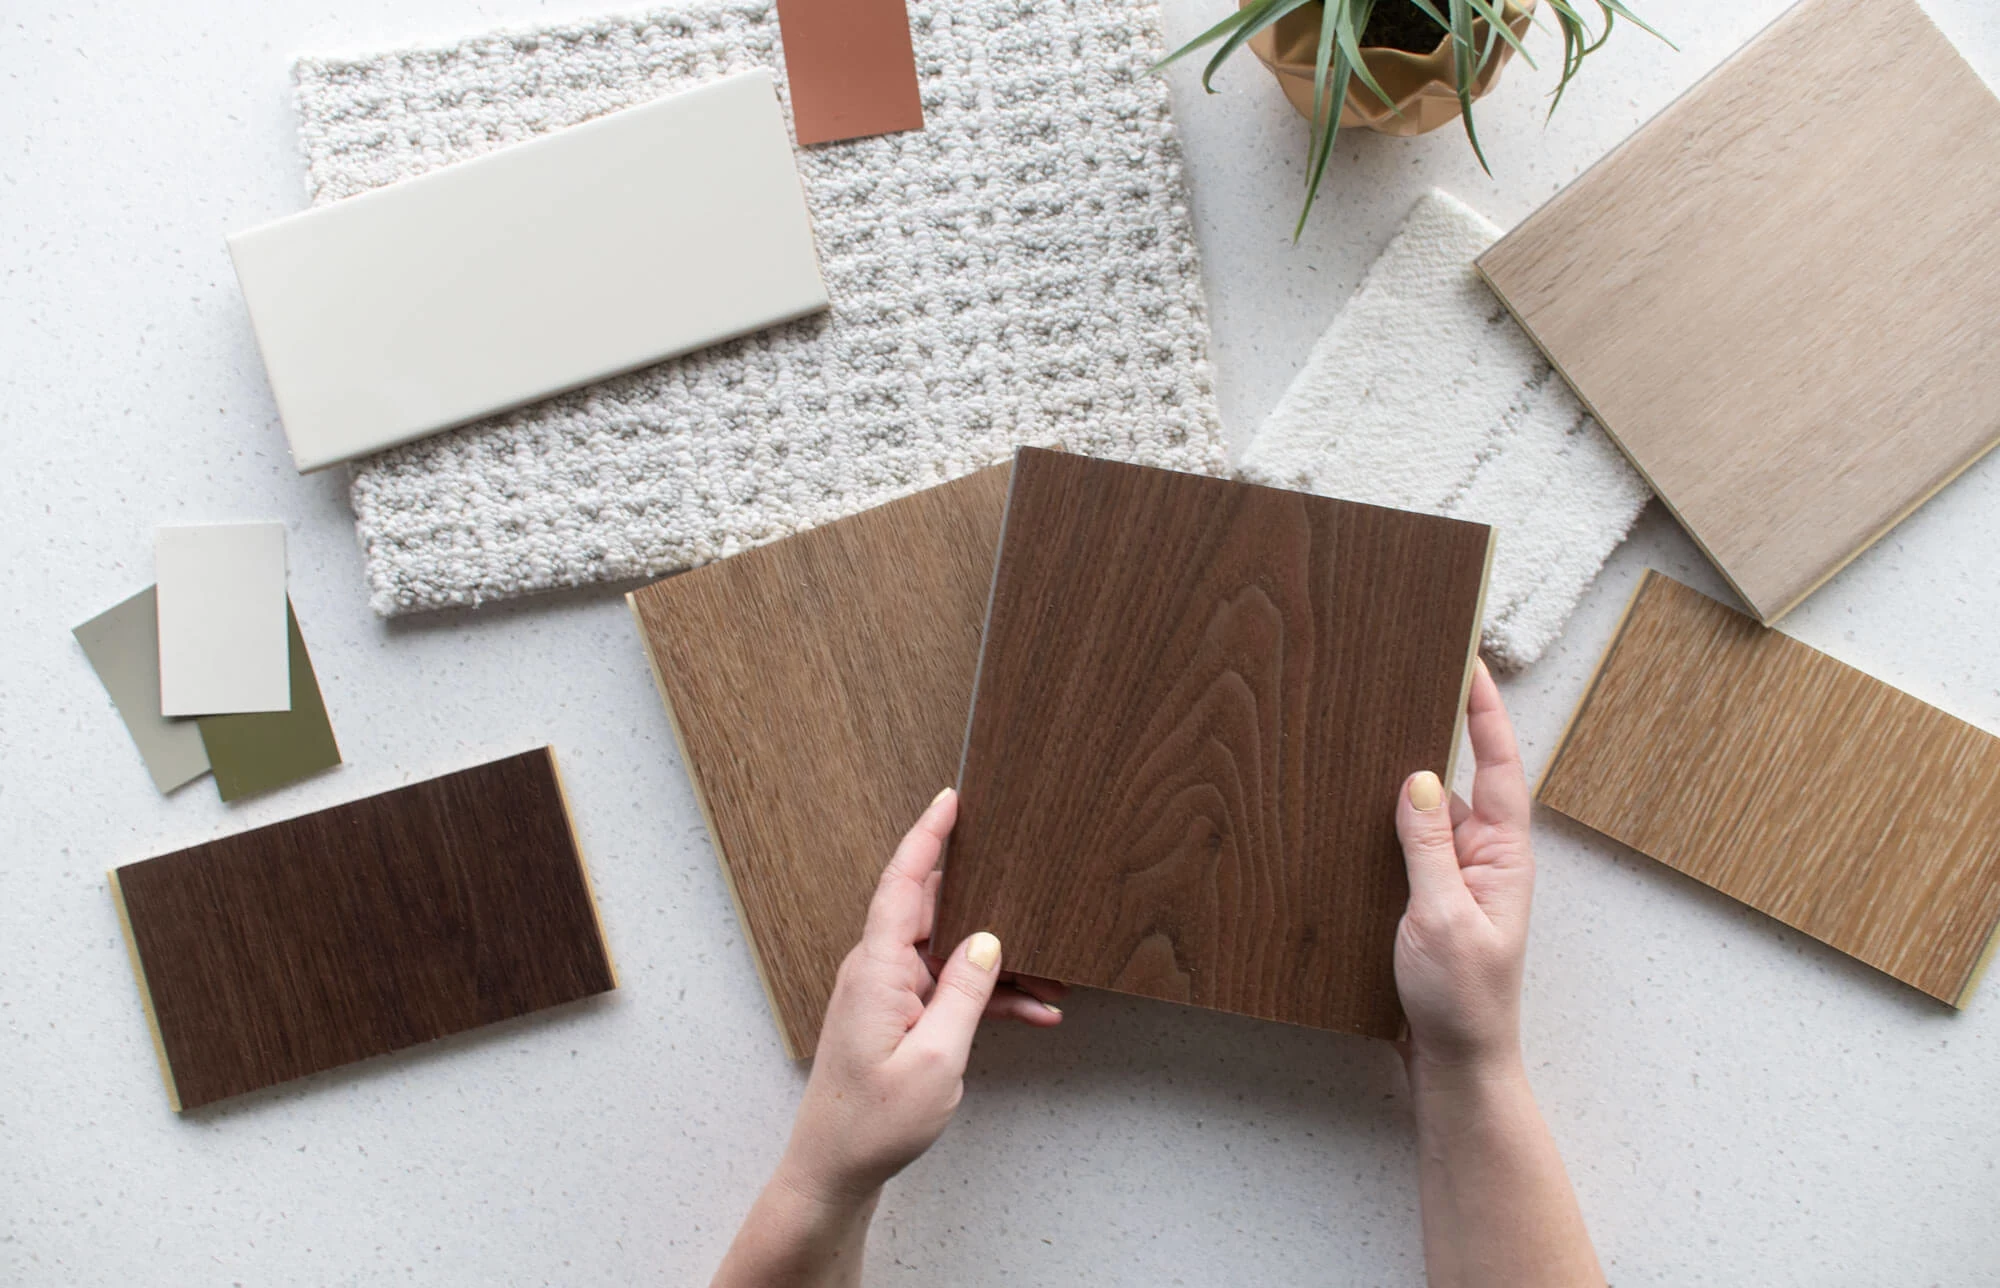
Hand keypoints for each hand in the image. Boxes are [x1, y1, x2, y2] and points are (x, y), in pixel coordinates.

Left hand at [778, 787, 1065, 1203]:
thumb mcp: (935, 1059)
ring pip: (951, 952)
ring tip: (1053, 973)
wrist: (834, 1169)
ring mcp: (887, 992)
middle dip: (983, 892)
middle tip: (1022, 869)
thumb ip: (967, 993)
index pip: (904, 882)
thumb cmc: (873, 1122)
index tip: (951, 798)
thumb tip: (989, 939)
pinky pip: (948, 988)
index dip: (928, 836)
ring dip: (999, 961)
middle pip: (933, 908)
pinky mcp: (897, 1015)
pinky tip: (1034, 1010)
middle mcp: (877, 969)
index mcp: (877, 968)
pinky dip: (988, 996)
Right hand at [1393, 658, 1534, 1072]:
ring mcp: (1455, 880)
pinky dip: (1383, 827)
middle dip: (1437, 733)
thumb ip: (1428, 846)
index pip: (1498, 767)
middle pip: (1458, 780)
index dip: (1485, 714)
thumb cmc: (1461, 1000)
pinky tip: (1349, 816)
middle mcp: (1483, 858)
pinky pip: (1406, 848)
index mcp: (1502, 856)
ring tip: (1365, 742)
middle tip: (1408, 681)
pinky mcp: (1428, 901)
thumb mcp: (1442, 917)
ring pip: (1425, 814)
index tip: (1471, 663)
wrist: (1455, 1065)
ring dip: (1399, 785)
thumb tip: (1418, 776)